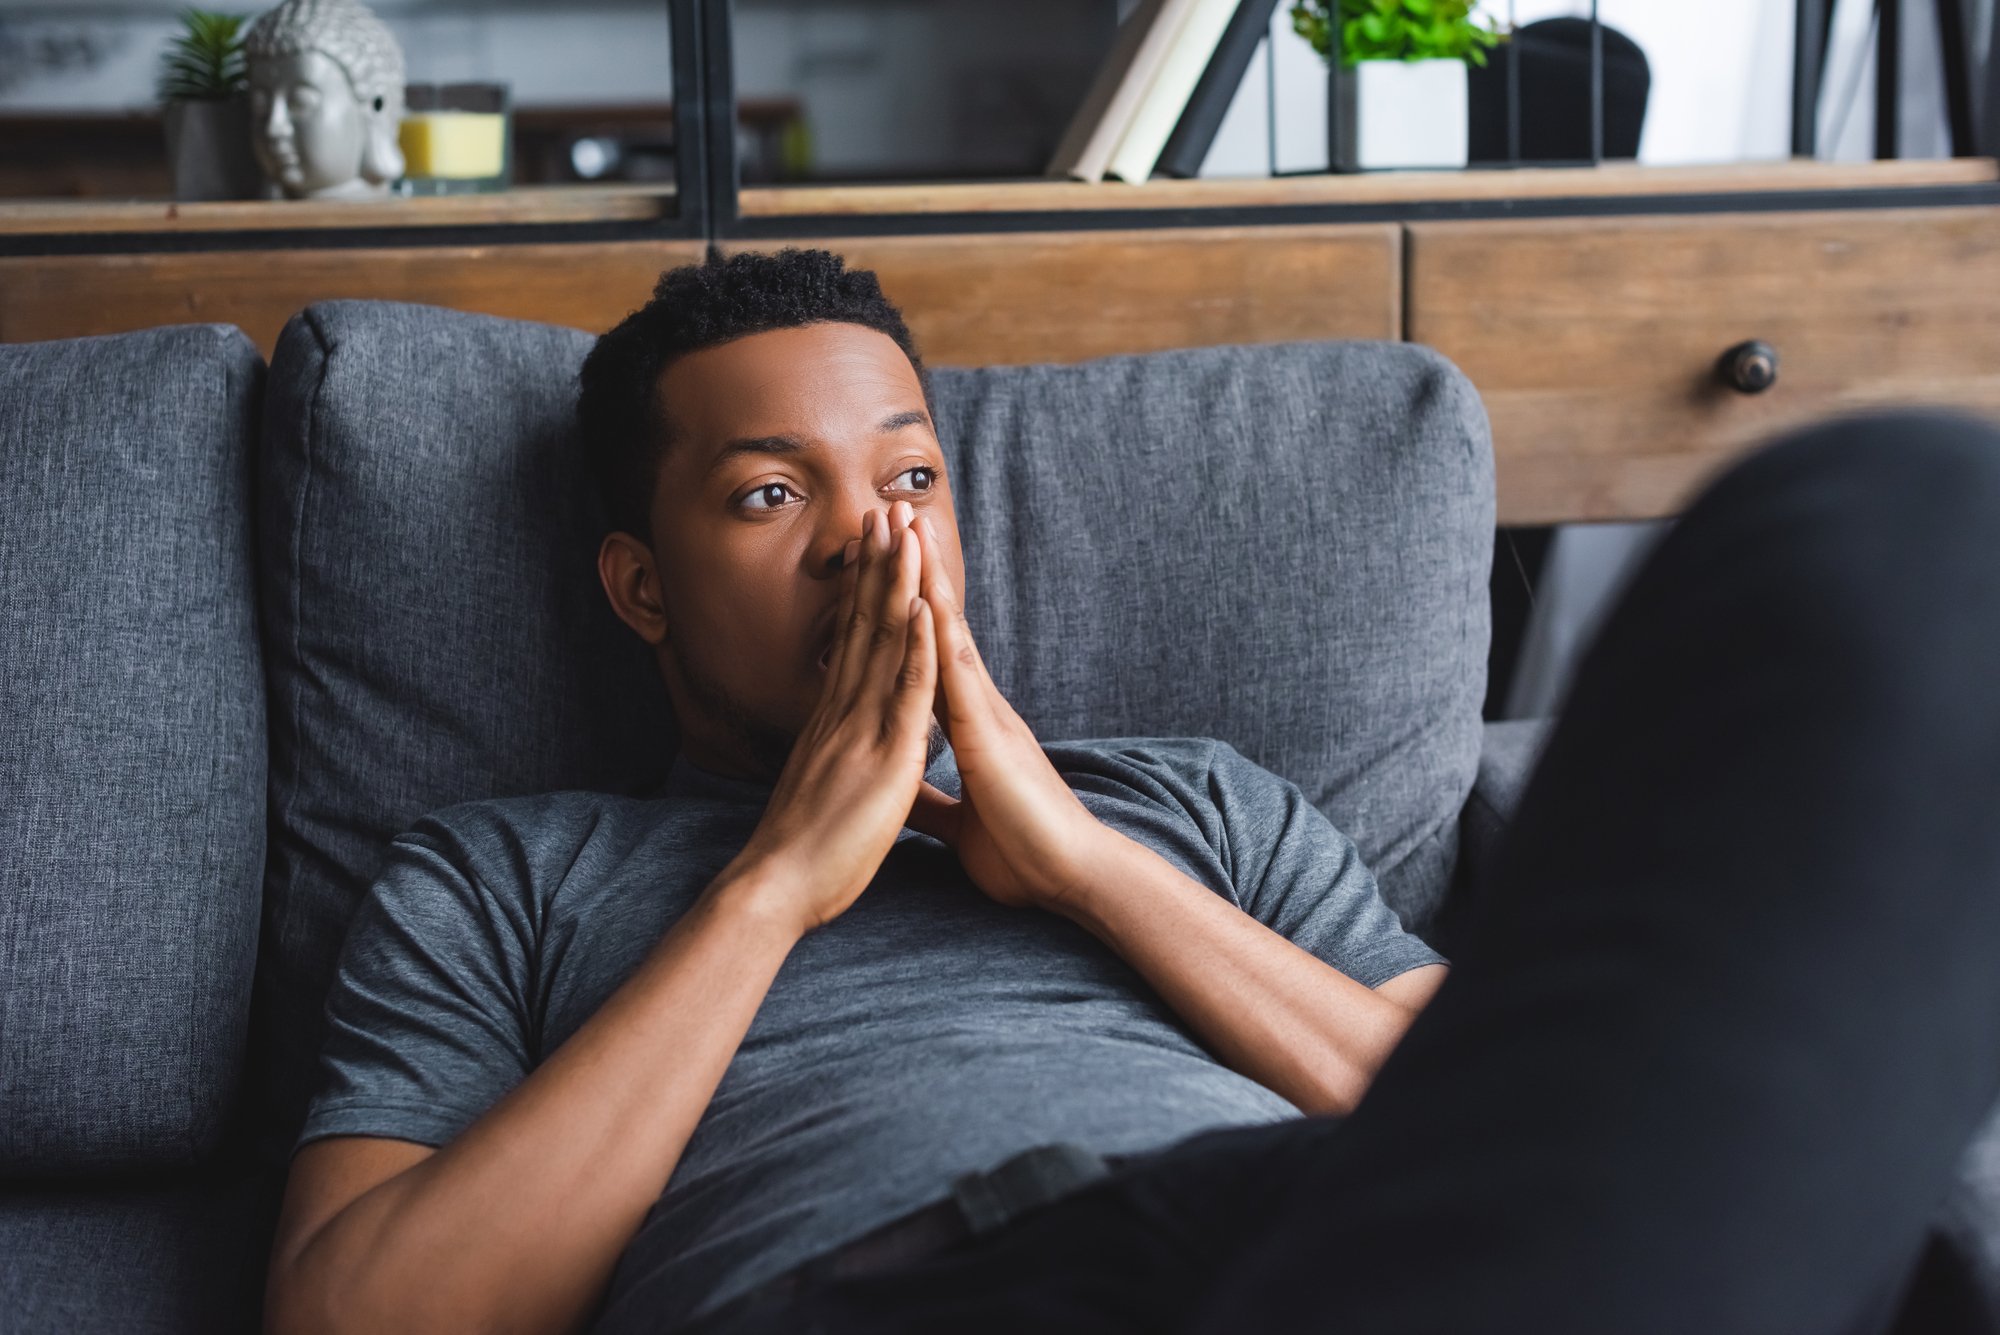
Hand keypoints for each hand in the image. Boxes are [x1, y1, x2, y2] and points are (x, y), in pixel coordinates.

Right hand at [724, 503, 936, 936]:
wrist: (776, 887)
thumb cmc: (801, 852)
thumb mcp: (823, 789)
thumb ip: (835, 759)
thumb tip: (840, 748)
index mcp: (837, 719)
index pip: (854, 639)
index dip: (865, 590)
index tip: (874, 546)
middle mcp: (845, 710)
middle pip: (865, 623)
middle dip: (878, 564)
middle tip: (884, 509)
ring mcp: (863, 727)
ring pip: (886, 642)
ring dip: (899, 583)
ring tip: (906, 530)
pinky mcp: (886, 755)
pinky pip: (904, 691)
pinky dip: (915, 645)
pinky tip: (924, 605)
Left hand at [901, 512, 1110, 911]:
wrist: (1067, 876)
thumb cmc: (1021, 850)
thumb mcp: (959, 819)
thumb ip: (933, 798)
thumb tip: (906, 788)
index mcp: (967, 725)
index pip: (928, 652)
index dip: (905, 605)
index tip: (883, 562)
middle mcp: (977, 707)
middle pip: (938, 624)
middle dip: (914, 568)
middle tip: (891, 512)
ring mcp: (985, 714)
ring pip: (948, 633)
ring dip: (927, 579)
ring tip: (906, 528)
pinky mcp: (988, 735)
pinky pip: (958, 676)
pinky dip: (939, 635)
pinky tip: (923, 599)